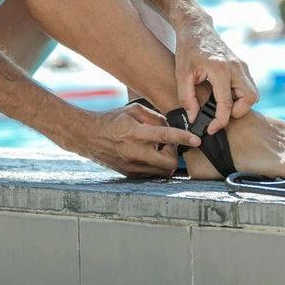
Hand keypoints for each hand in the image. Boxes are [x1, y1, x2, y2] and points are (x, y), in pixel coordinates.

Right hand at [82, 103, 200, 177]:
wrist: (88, 136)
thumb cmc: (111, 120)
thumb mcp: (133, 110)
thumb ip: (155, 117)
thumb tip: (172, 125)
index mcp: (135, 133)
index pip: (164, 136)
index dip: (183, 138)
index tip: (196, 140)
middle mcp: (134, 152)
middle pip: (169, 162)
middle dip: (175, 154)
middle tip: (168, 145)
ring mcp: (132, 166)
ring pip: (163, 171)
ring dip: (165, 160)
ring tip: (156, 149)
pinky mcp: (130, 174)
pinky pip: (152, 174)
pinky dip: (156, 165)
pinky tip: (148, 155)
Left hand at [175, 22, 258, 133]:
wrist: (196, 27)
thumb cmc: (187, 49)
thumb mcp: (182, 73)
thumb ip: (187, 98)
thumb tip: (193, 118)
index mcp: (220, 68)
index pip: (227, 103)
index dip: (220, 121)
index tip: (211, 129)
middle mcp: (236, 66)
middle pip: (250, 99)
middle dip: (237, 112)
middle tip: (220, 113)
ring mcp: (242, 65)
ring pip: (253, 93)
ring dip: (240, 104)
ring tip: (221, 104)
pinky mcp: (242, 65)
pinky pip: (249, 86)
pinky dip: (240, 95)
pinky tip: (223, 95)